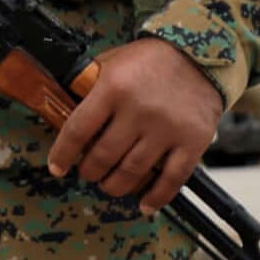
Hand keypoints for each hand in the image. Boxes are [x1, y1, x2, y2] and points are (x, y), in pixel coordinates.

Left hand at [47, 38, 224, 210]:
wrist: (202, 55)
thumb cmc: (152, 60)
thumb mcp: (113, 62)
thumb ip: (91, 86)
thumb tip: (64, 110)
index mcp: (114, 87)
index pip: (78, 130)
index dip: (63, 154)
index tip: (57, 168)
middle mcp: (140, 110)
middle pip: (104, 157)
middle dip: (90, 171)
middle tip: (89, 173)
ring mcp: (167, 128)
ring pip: (132, 172)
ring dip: (115, 185)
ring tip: (110, 185)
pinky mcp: (192, 141)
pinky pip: (171, 179)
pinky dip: (156, 197)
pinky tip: (145, 204)